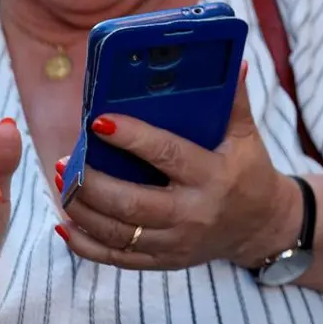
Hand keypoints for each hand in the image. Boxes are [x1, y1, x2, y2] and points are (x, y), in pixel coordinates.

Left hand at [57, 63, 302, 271]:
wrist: (262, 226)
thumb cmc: (250, 172)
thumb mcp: (247, 135)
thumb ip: (235, 101)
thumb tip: (231, 62)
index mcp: (213, 176)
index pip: (167, 155)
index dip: (132, 138)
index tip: (99, 121)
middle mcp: (192, 213)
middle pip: (131, 202)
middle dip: (91, 182)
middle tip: (64, 160)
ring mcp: (175, 242)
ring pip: (117, 232)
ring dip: (81, 209)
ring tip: (60, 183)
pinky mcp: (163, 261)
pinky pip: (116, 259)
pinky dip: (85, 244)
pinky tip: (65, 223)